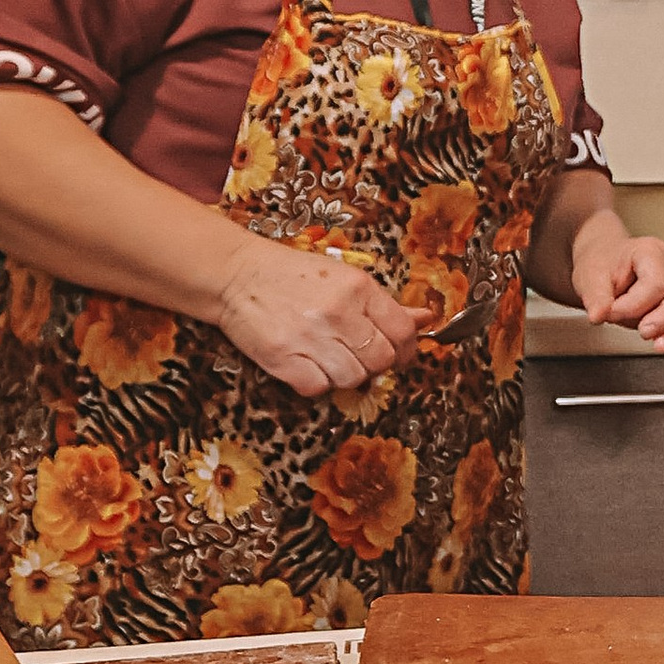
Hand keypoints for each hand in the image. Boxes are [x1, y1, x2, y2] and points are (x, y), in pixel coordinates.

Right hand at [214, 234, 426, 397]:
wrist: (238, 275)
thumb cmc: (294, 277)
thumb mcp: (346, 279)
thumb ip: (386, 305)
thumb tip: (426, 319)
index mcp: (358, 289)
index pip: (402, 332)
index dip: (406, 349)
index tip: (398, 353)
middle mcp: (338, 312)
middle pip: (381, 360)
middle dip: (375, 364)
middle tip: (359, 355)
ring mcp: (310, 337)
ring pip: (353, 378)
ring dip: (346, 374)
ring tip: (330, 357)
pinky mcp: (283, 358)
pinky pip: (318, 388)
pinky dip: (317, 383)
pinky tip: (309, 365)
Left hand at [572, 215, 663, 353]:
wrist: (608, 261)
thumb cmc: (604, 264)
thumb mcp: (591, 277)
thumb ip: (596, 297)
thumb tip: (599, 315)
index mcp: (651, 252)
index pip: (656, 282)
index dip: (635, 305)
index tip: (612, 314)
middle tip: (644, 333)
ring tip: (659, 346)